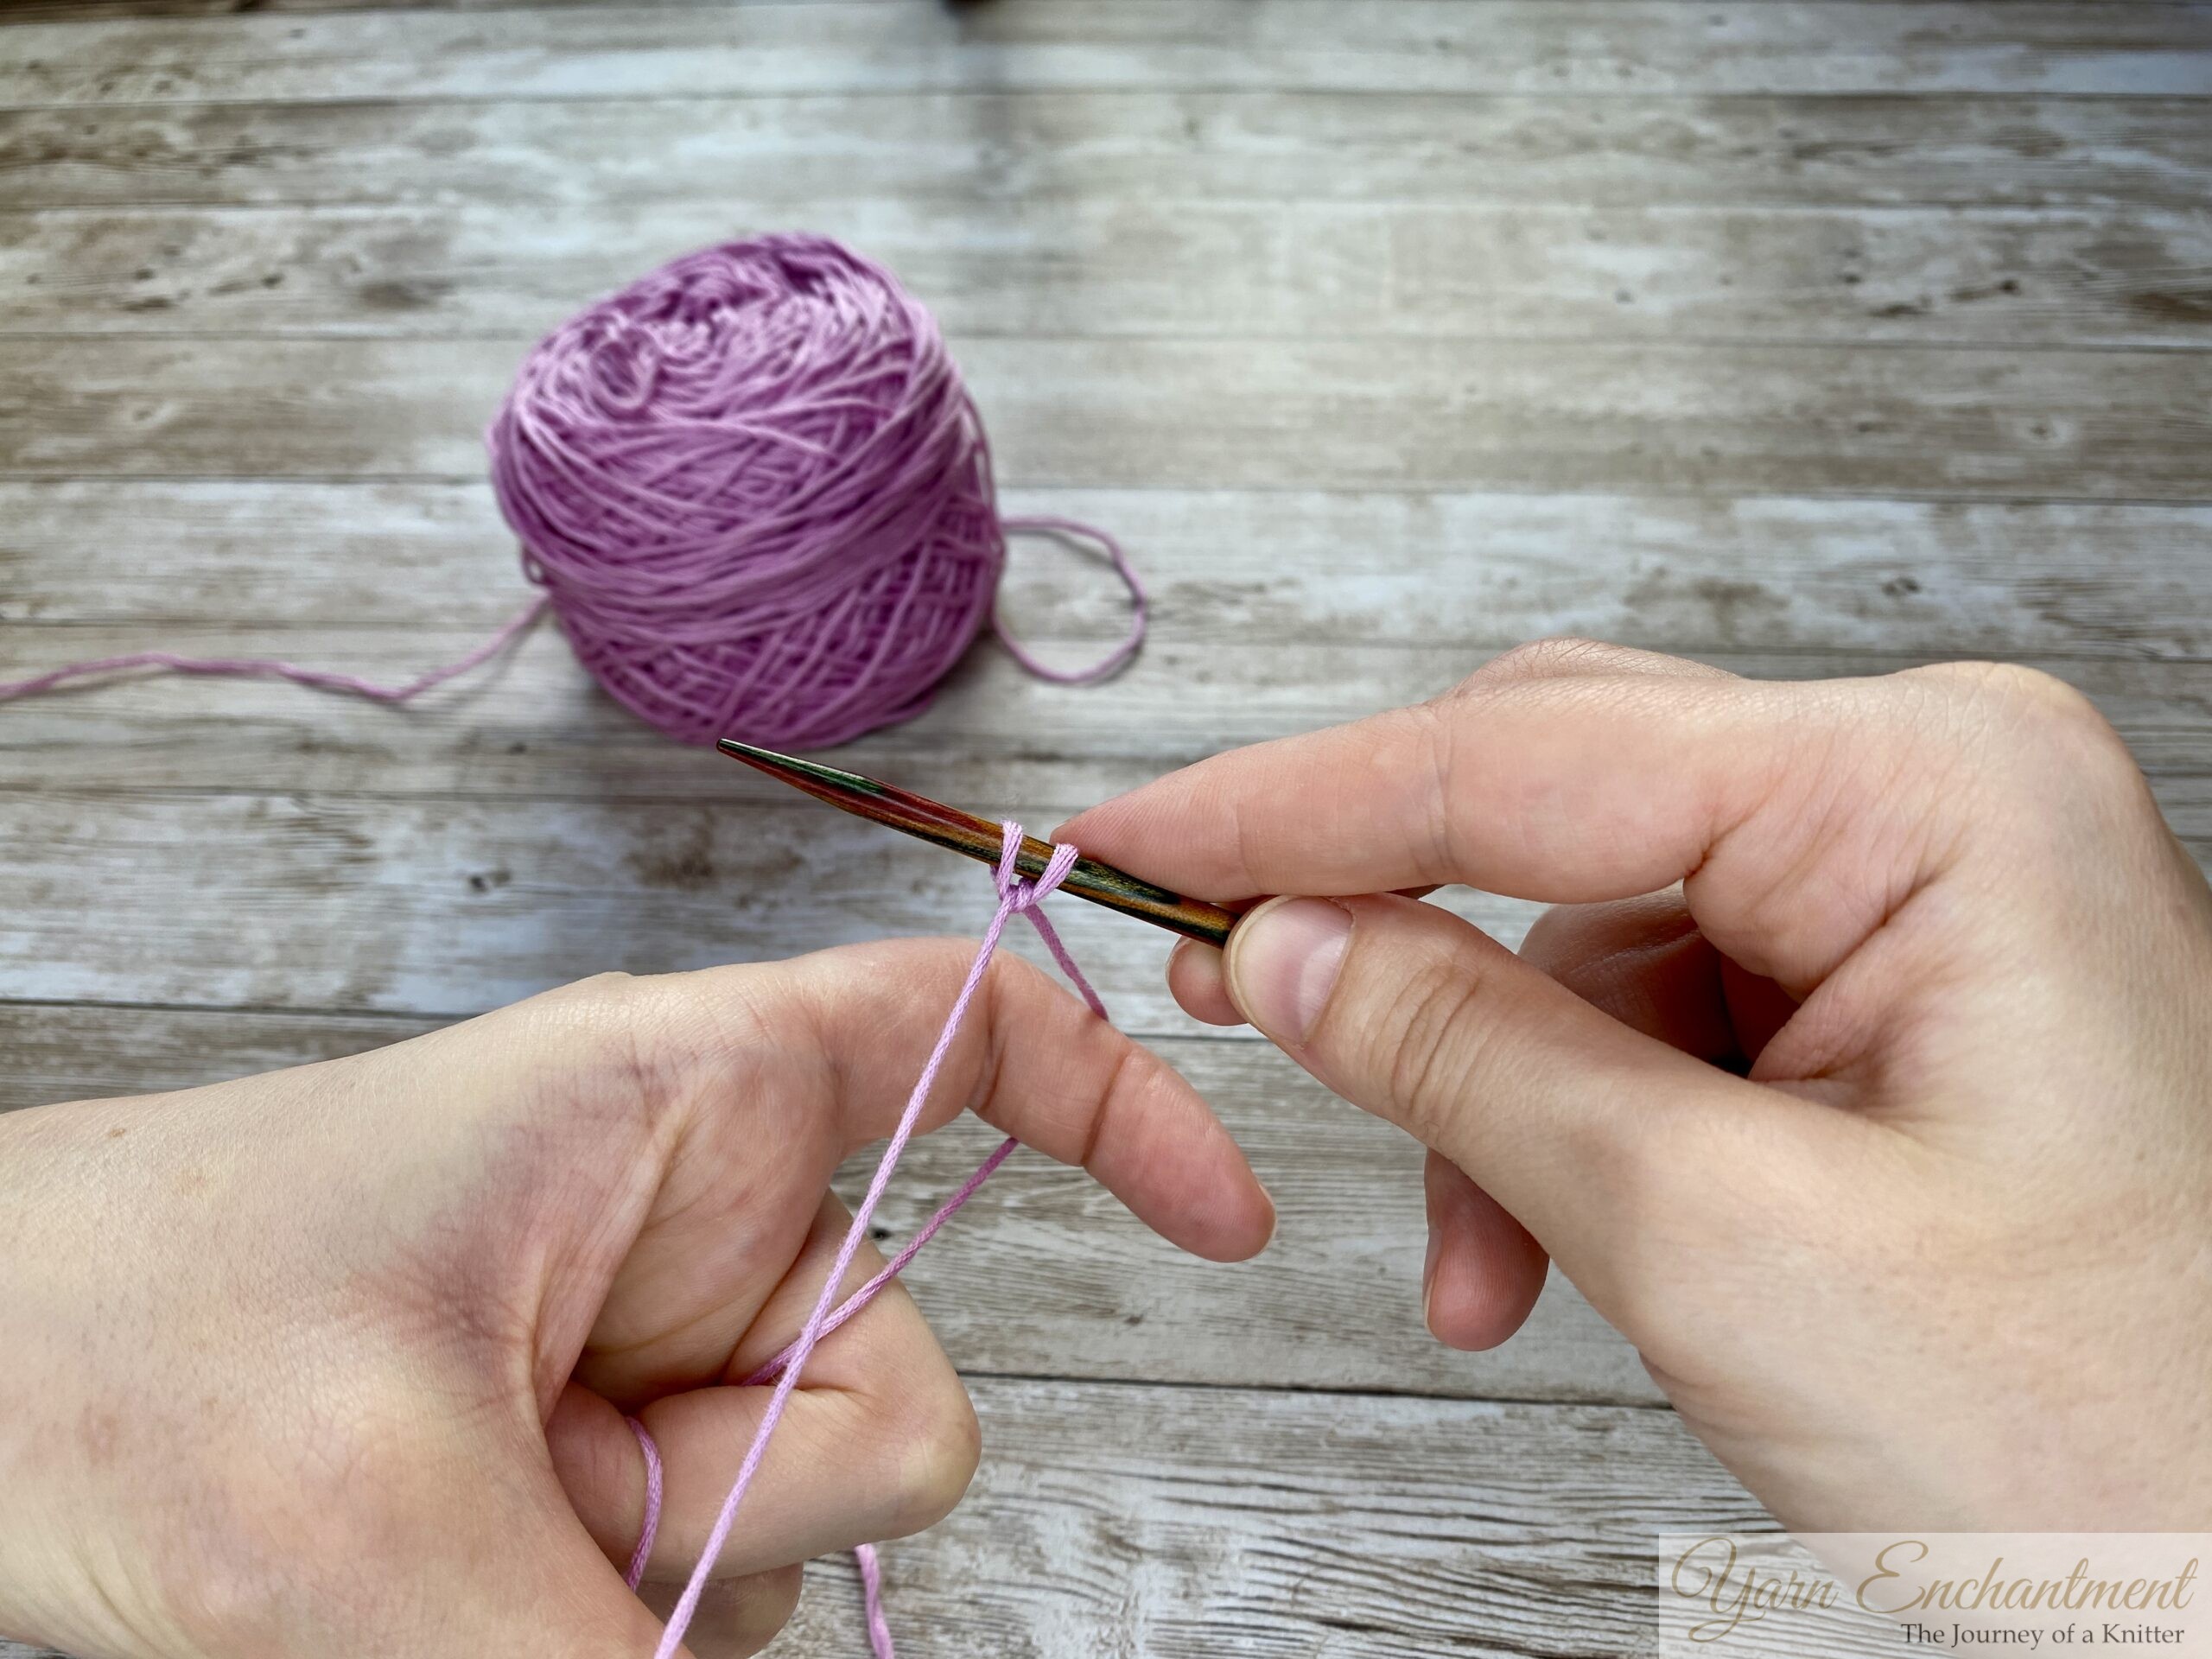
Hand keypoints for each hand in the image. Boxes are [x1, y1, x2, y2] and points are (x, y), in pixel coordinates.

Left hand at [0, 945, 1272, 1658]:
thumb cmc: (112, 1353)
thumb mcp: (391, 1536)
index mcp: (675, 1102)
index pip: (959, 1035)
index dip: (1123, 1106)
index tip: (1229, 1229)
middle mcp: (684, 1221)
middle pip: (893, 1397)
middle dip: (757, 1495)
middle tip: (559, 1494)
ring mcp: (638, 1356)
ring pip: (794, 1530)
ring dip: (654, 1585)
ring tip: (451, 1538)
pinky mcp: (584, 1470)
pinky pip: (699, 1602)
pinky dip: (607, 1628)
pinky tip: (446, 1590)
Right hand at [1062, 640, 2211, 1528]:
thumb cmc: (2119, 1441)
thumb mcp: (1722, 1243)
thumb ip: (1469, 1059)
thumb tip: (1279, 946)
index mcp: (1932, 793)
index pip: (1524, 755)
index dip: (1294, 803)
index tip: (1135, 835)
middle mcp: (1933, 798)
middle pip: (1555, 804)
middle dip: (1397, 940)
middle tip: (1223, 1000)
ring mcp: (1924, 890)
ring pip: (1594, 930)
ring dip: (1491, 1089)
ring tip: (1473, 1265)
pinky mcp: (1903, 987)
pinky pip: (1665, 1010)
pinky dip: (1573, 1125)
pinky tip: (1547, 1251)